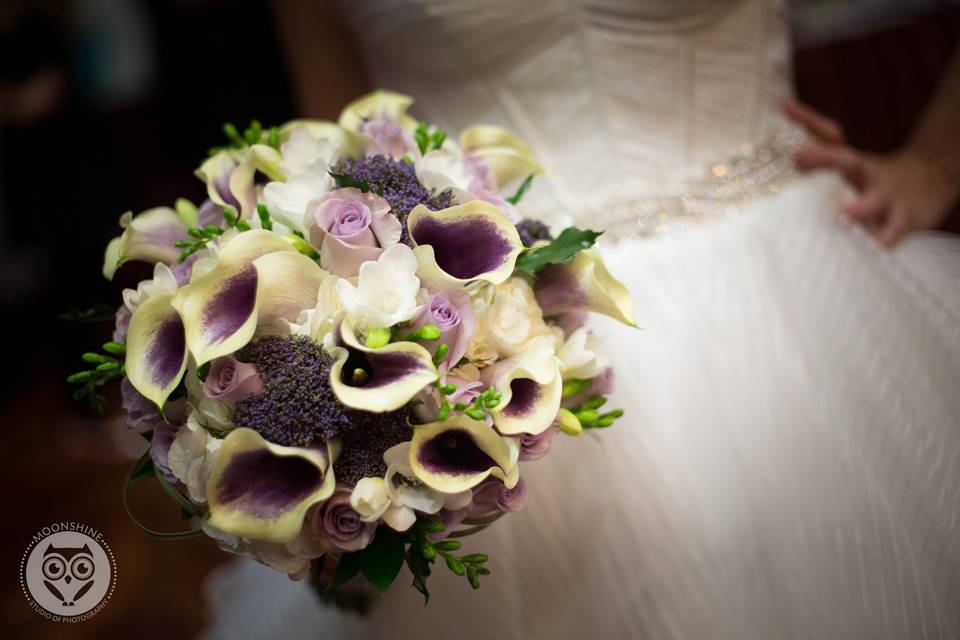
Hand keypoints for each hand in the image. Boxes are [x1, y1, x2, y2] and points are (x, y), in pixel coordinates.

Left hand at [784, 100, 959, 246]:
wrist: (931, 181)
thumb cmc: (875, 179)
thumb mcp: (851, 167)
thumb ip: (820, 159)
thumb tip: (784, 118)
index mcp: (853, 162)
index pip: (830, 137)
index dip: (808, 121)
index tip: (786, 109)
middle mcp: (869, 175)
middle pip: (847, 160)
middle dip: (824, 156)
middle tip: (799, 154)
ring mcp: (888, 197)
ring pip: (872, 202)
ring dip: (857, 208)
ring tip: (840, 213)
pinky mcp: (904, 219)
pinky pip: (891, 233)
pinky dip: (881, 240)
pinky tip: (870, 246)